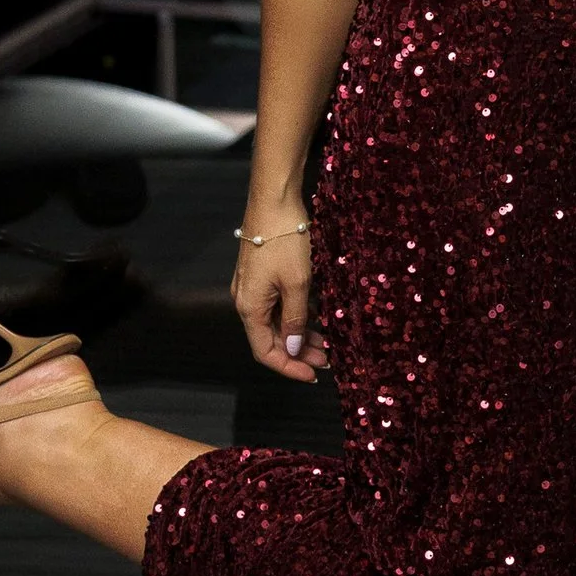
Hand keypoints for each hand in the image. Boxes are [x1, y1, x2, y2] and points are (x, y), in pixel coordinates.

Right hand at [232, 216, 324, 380]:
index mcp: (250, 308)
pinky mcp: (262, 275)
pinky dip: (297, 315)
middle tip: (328, 360)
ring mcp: (254, 287)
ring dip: (300, 334)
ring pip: (277, 322)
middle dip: (299, 352)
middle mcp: (247, 301)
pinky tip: (317, 318)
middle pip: (271, 338)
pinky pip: (278, 305)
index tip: (312, 376)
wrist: (274, 200)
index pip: (265, 352)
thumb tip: (294, 349)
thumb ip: (296, 320)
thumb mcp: (297, 284)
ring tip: (327, 343)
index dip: (289, 367)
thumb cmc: (285, 241)